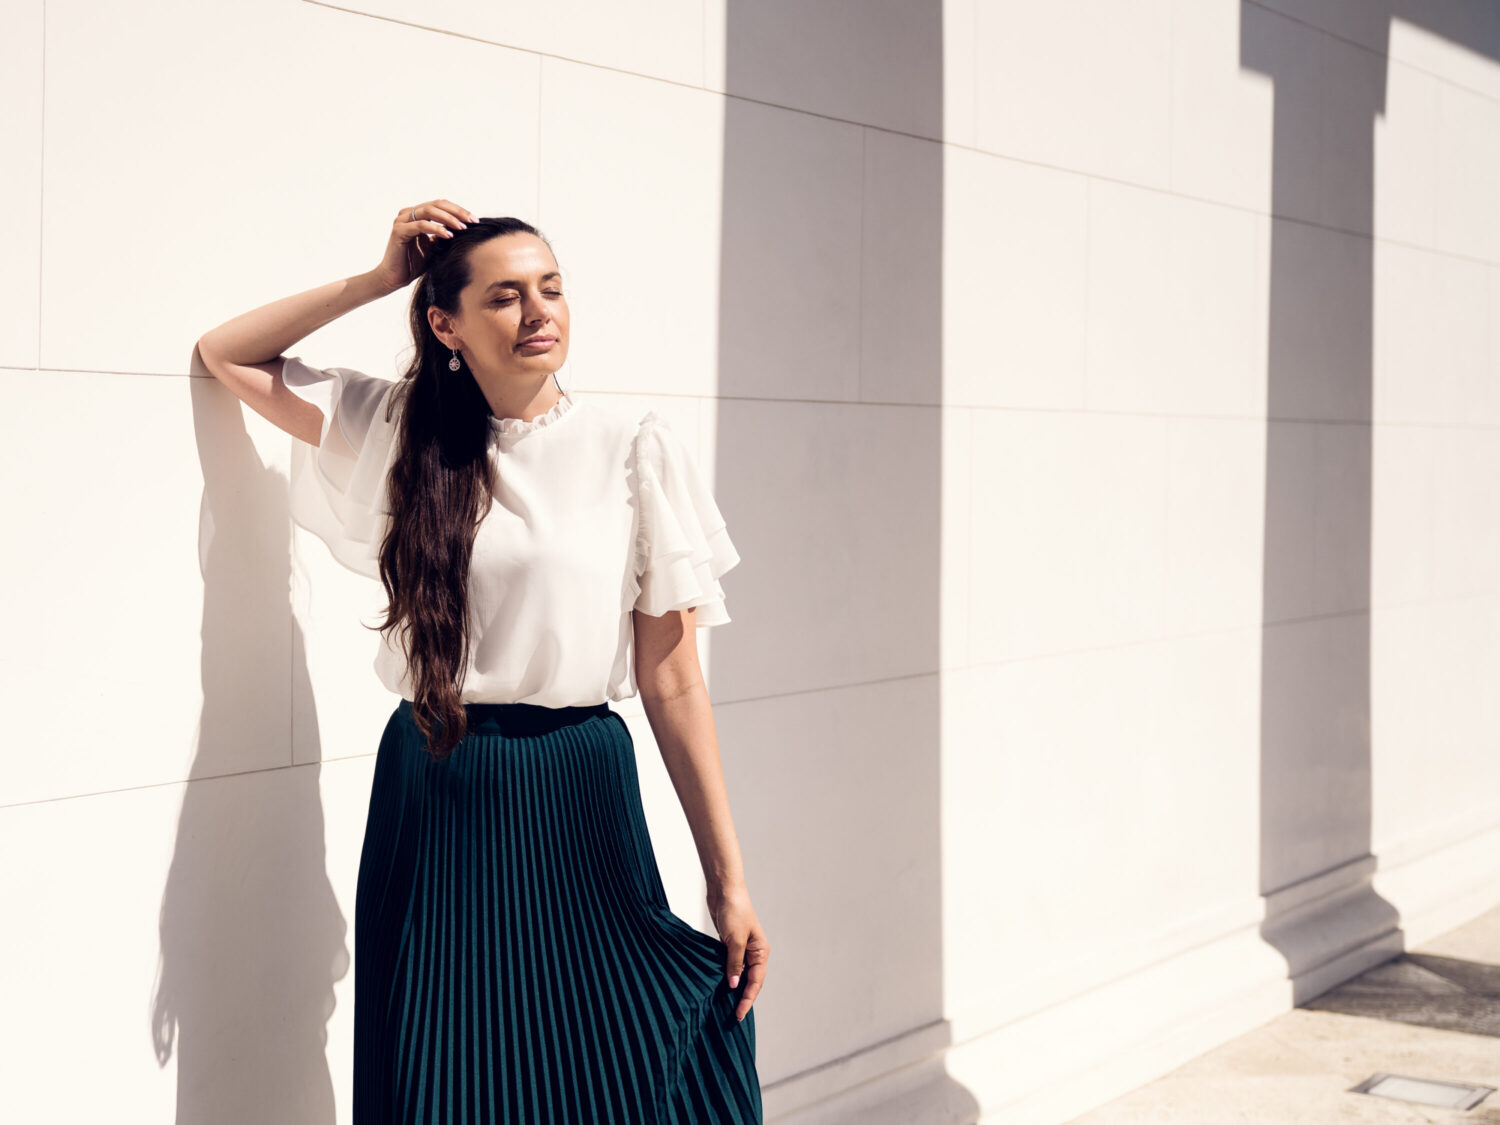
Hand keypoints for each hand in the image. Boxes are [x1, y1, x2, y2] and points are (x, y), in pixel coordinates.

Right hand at [371, 199, 478, 294]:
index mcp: (416, 215)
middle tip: (472, 221)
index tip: (474, 220)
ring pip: (429, 211)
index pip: (440, 205)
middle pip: (436, 204)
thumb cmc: (414, 264)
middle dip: (457, 212)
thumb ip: (445, 235)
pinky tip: (448, 236)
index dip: (458, 210)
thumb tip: (465, 228)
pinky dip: (436, 229)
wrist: (395, 278)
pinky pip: (420, 225)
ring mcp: (402, 221)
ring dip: (448, 218)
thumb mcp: (435, 247)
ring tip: (462, 228)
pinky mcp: (399, 231)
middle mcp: (407, 214)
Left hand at [710, 885, 767, 1022]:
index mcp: (761, 951)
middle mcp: (754, 952)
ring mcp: (742, 948)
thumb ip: (734, 964)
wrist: (724, 890)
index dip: (747, 1000)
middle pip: (750, 981)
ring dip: (734, 988)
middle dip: (743, 998)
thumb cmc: (735, 911)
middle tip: (733, 1016)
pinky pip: (730, 965)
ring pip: (740, 974)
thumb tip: (734, 985)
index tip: (738, 1015)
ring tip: (725, 1005)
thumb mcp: (734, 940)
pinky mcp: (730, 944)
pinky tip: (718, 985)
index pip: (756, 982)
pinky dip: (726, 975)